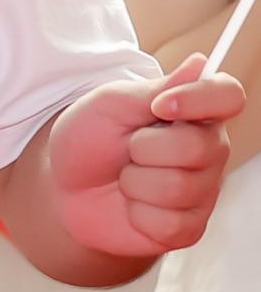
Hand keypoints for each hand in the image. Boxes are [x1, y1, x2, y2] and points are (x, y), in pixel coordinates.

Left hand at [48, 66, 249, 259]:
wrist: (63, 187)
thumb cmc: (90, 139)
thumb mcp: (109, 105)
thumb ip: (154, 89)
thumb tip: (200, 64)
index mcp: (197, 111)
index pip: (229, 96)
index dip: (199, 100)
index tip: (160, 106)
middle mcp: (210, 150)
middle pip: (195, 148)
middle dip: (143, 149)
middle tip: (128, 149)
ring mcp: (203, 191)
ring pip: (177, 188)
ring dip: (134, 182)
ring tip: (126, 177)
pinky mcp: (189, 227)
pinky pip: (170, 223)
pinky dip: (137, 214)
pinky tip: (132, 206)